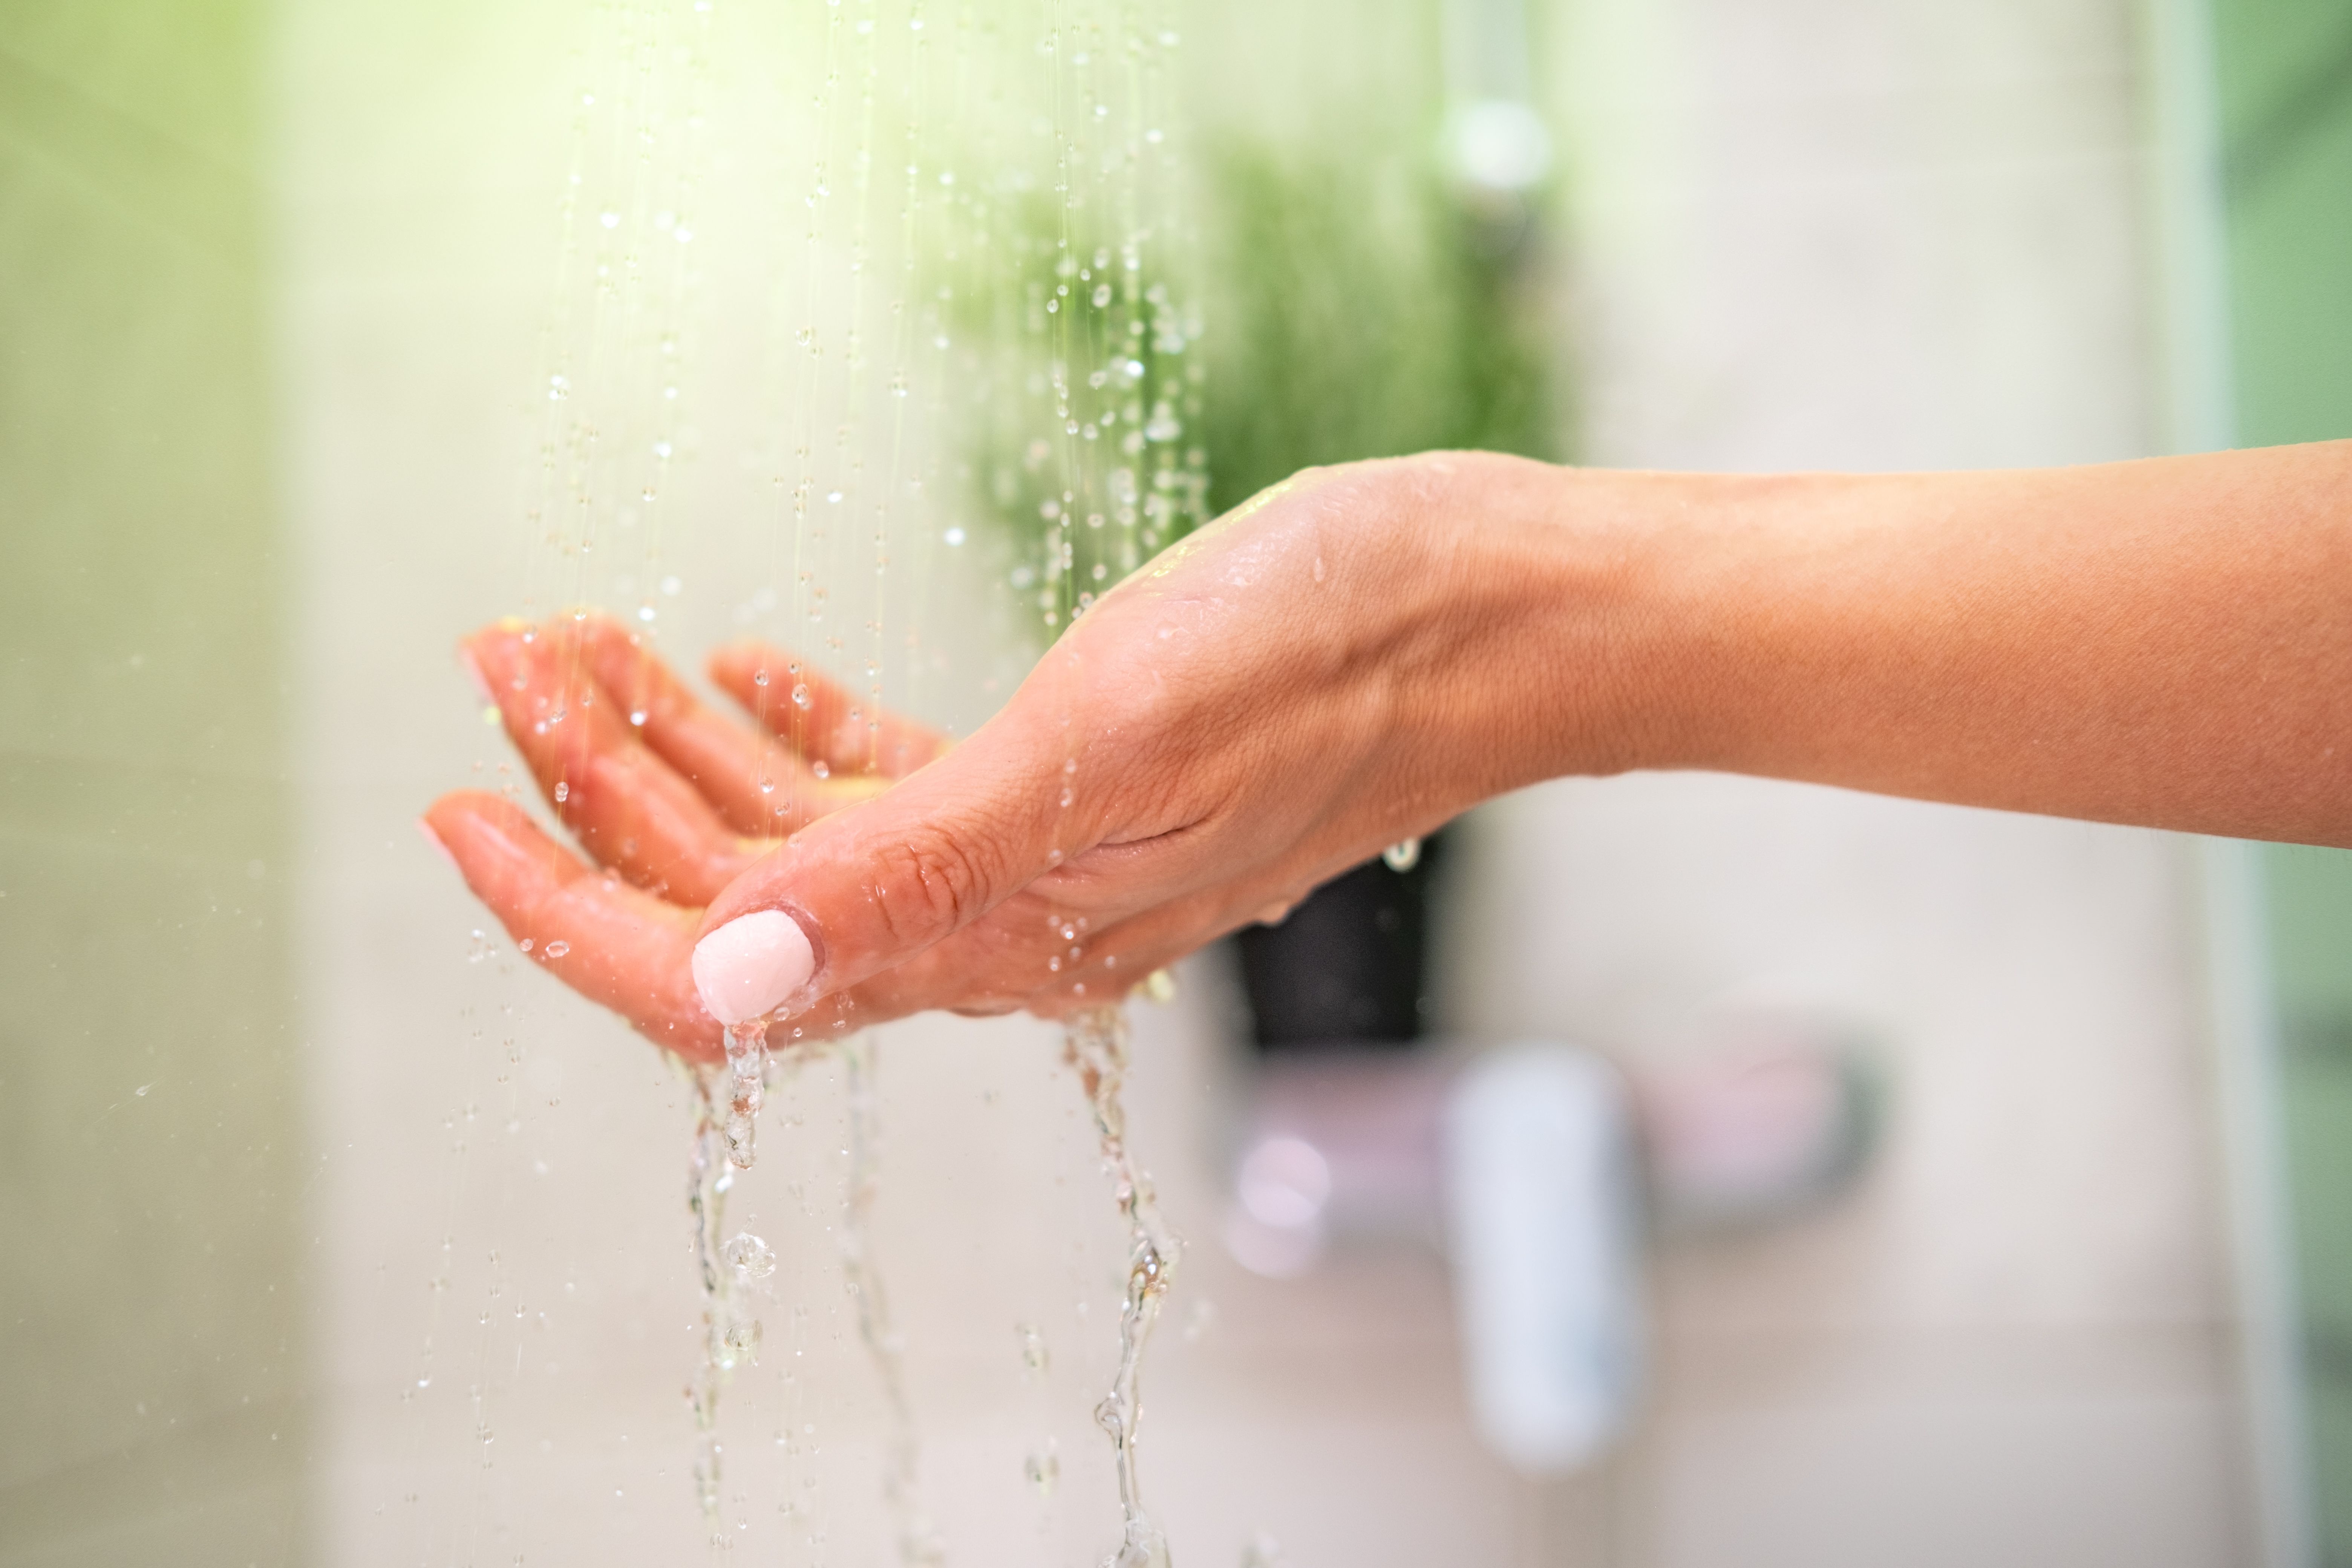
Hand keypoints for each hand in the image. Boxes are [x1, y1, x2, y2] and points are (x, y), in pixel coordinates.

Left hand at [429, 453, 1623, 1053]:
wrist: (1481, 619)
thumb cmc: (1319, 657)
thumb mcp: (1097, 740)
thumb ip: (903, 867)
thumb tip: (724, 983)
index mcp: (988, 927)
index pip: (721, 976)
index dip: (568, 910)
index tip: (457, 809)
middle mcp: (996, 915)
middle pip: (742, 897)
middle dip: (601, 790)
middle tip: (511, 659)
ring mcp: (1034, 852)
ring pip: (805, 836)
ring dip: (682, 750)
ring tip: (591, 643)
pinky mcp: (1074, 783)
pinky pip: (897, 784)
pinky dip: (803, 727)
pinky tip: (748, 664)